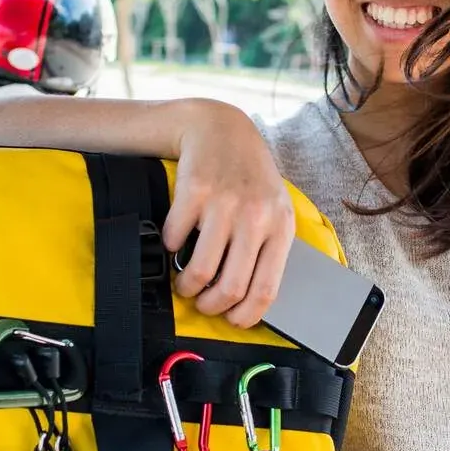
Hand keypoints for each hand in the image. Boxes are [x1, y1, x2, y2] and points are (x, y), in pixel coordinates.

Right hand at [164, 101, 295, 327]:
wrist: (221, 129)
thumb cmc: (249, 179)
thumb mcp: (273, 210)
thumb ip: (267, 249)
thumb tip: (249, 302)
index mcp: (280, 227)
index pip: (266, 290)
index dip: (245, 316)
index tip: (231, 321)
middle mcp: (255, 217)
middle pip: (230, 286)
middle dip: (210, 306)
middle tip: (202, 304)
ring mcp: (224, 203)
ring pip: (199, 270)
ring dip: (186, 287)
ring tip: (185, 283)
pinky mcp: (193, 192)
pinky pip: (173, 240)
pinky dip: (169, 250)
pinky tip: (175, 244)